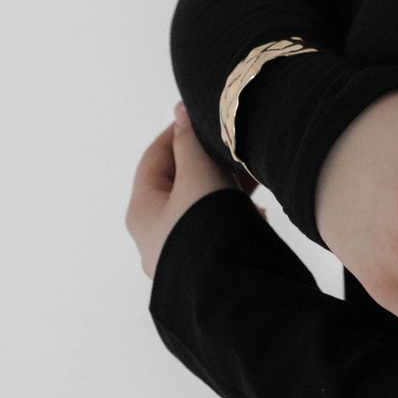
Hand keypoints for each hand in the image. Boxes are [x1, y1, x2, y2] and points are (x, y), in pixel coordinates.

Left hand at [126, 104, 236, 278]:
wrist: (226, 287)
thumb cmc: (205, 227)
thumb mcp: (198, 174)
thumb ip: (189, 141)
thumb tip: (179, 110)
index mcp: (141, 210)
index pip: (154, 157)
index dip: (177, 132)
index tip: (202, 117)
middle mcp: (152, 234)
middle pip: (177, 183)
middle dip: (207, 161)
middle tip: (234, 147)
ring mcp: (174, 252)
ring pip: (198, 206)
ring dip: (223, 187)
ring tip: (252, 178)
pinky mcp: (199, 265)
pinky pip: (211, 228)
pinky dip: (229, 213)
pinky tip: (256, 213)